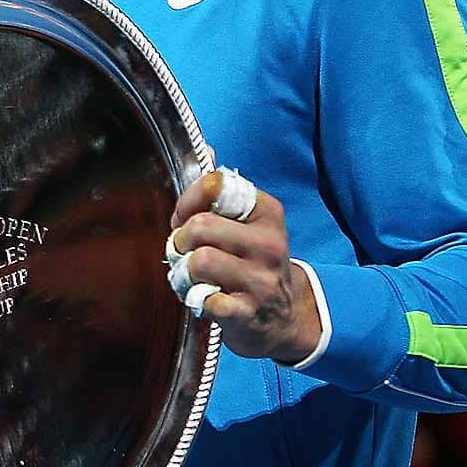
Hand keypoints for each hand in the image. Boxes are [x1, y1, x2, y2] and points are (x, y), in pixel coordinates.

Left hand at [167, 169, 321, 363]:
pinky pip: (206, 300)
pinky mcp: (248, 313)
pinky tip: (204, 299)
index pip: (215, 186)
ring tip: (192, 276)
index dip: (187, 202)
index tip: (184, 218)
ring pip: (199, 261)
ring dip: (184, 271)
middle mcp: (269, 243)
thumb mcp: (247, 223)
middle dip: (180, 240)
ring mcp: (261, 280)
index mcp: (267, 212)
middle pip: (199, 226)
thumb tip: (207, 149)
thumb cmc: (252, 262)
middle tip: (185, 252)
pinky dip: (195, 300)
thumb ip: (222, 191)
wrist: (285, 317)